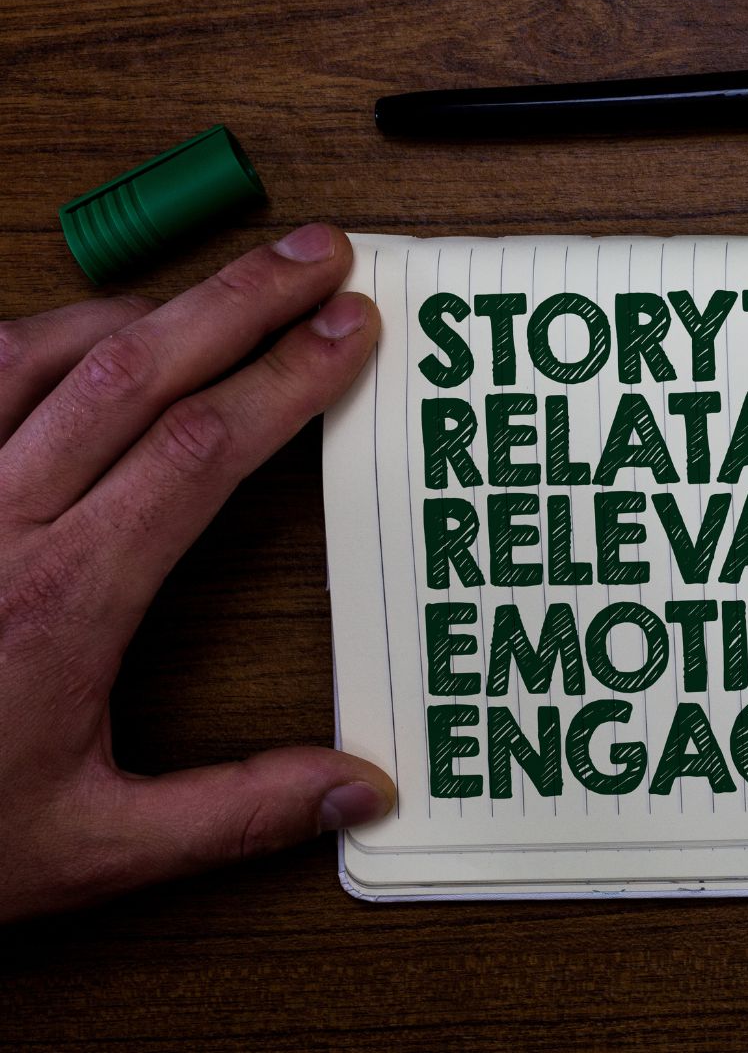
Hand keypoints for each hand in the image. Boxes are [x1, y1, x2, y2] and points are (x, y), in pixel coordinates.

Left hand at [0, 224, 395, 922]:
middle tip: (317, 256)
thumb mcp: (91, 846)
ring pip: (40, 352)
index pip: (200, 449)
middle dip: (241, 300)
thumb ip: (232, 810)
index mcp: (63, 599)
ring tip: (223, 286)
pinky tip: (82, 334)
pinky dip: (38, 337)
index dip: (285, 378)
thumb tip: (355, 788)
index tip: (349, 332)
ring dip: (144, 308)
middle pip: (135, 370)